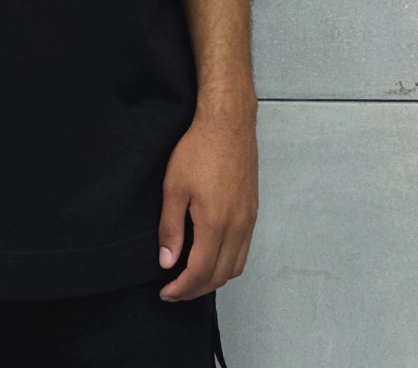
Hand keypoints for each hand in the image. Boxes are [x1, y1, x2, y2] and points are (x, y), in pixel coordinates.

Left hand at [157, 106, 258, 300]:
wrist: (228, 124)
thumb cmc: (198, 150)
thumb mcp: (174, 187)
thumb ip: (171, 227)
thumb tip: (167, 262)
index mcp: (216, 223)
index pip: (200, 272)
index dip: (181, 288)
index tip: (165, 292)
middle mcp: (238, 227)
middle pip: (220, 276)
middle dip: (196, 289)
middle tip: (175, 290)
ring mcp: (249, 220)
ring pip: (235, 266)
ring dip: (213, 279)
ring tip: (191, 278)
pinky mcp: (253, 211)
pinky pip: (243, 250)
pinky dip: (227, 263)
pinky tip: (211, 256)